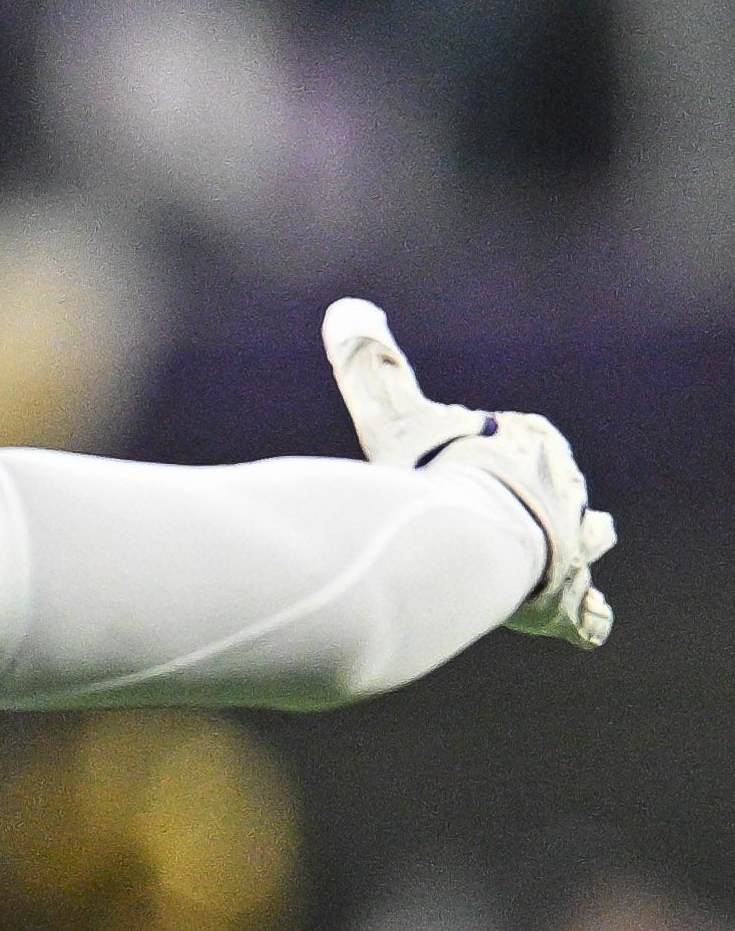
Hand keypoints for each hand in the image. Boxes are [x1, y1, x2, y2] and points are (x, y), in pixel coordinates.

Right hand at [325, 298, 614, 646]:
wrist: (464, 548)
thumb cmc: (431, 479)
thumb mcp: (393, 416)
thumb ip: (369, 365)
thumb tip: (345, 307)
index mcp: (531, 438)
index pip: (518, 434)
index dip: (486, 448)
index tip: (453, 460)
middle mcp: (564, 488)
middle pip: (551, 485)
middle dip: (527, 496)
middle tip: (485, 514)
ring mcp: (570, 547)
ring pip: (584, 537)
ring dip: (572, 545)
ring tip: (551, 560)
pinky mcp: (566, 601)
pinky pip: (586, 615)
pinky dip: (582, 617)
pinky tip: (582, 624)